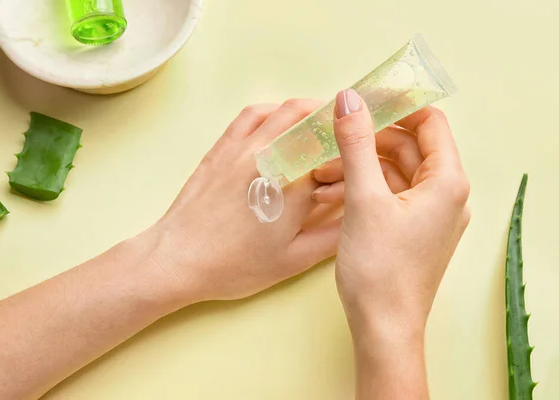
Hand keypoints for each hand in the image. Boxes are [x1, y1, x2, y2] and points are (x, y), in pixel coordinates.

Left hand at [147, 99, 340, 301]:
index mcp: (294, 184)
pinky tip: (280, 120)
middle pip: (314, 120)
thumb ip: (334, 236)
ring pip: (285, 111)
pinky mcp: (222, 147)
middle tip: (349, 132)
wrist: (179, 259)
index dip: (353, 153)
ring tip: (321, 122)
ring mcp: (243, 147)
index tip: (365, 153)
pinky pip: (252, 114)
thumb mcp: (294, 260)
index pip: (336, 153)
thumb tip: (359, 215)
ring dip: (309, 110)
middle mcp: (271, 155)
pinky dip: (273, 110)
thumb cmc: (235, 265)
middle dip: (336, 122)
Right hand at [313, 89, 469, 333]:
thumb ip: (355, 145)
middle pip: (408, 147)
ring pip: (395, 172)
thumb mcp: (363, 198)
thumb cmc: (380, 269)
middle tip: (332, 136)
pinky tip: (331, 192)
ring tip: (321, 171)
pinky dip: (363, 188)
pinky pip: (390, 195)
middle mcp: (446, 196)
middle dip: (367, 140)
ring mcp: (430, 215)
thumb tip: (349, 99)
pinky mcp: (413, 231)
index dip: (398, 105)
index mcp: (446, 182)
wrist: (383, 327)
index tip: (364, 98)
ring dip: (360, 165)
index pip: (429, 123)